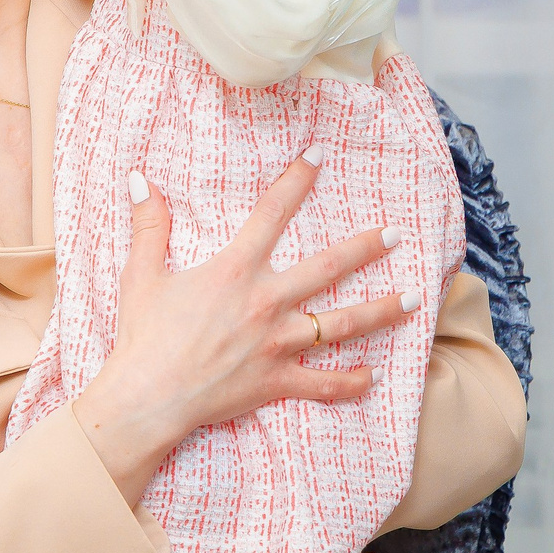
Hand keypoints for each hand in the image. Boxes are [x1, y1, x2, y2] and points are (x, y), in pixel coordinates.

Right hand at [72, 150, 417, 498]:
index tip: (318, 156)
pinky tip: (372, 376)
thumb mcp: (142, 273)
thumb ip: (149, 225)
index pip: (272, 214)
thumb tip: (139, 180)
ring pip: (341, 325)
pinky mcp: (277, 380)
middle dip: (367, 249)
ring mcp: (277, 344)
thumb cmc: (144, 336)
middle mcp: (266, 302)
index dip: (296, 180)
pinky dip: (350, 382)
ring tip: (414, 301)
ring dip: (381, 310)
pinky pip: (323, 383)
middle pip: (328, 268)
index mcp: (236, 270)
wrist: (149, 396)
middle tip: (396, 236)